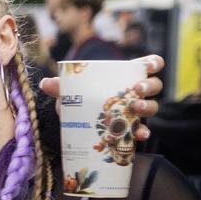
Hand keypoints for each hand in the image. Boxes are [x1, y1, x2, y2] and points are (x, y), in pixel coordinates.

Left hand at [41, 54, 165, 135]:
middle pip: (155, 86)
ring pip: (152, 107)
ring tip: (134, 108)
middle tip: (136, 89)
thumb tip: (45, 83)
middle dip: (148, 86)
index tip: (149, 66)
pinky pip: (142, 130)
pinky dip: (142, 132)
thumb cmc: (80, 98)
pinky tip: (138, 135)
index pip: (149, 64)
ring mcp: (136, 111)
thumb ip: (60, 87)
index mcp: (127, 76)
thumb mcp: (71, 91)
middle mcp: (136, 92)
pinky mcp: (132, 128)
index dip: (153, 63)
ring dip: (146, 107)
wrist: (77, 122)